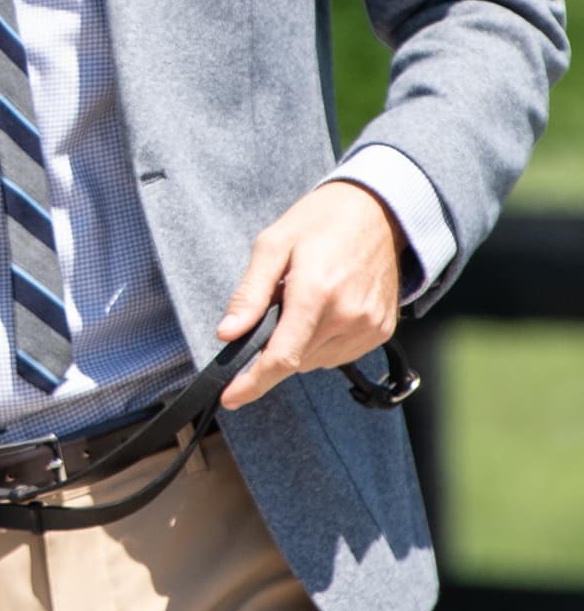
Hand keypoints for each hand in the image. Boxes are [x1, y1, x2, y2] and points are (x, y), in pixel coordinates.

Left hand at [215, 180, 406, 409]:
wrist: (378, 212)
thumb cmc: (319, 222)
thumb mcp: (272, 245)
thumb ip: (249, 293)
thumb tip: (227, 333)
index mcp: (315, 293)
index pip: (281, 356)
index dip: (252, 383)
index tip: (229, 397)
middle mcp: (348, 316)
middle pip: (295, 361)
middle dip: (272, 347)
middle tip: (275, 306)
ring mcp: (369, 327)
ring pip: (316, 361)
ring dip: (297, 345)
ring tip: (302, 301)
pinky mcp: (382, 331)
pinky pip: (339, 355)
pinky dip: (320, 342)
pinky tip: (321, 312)